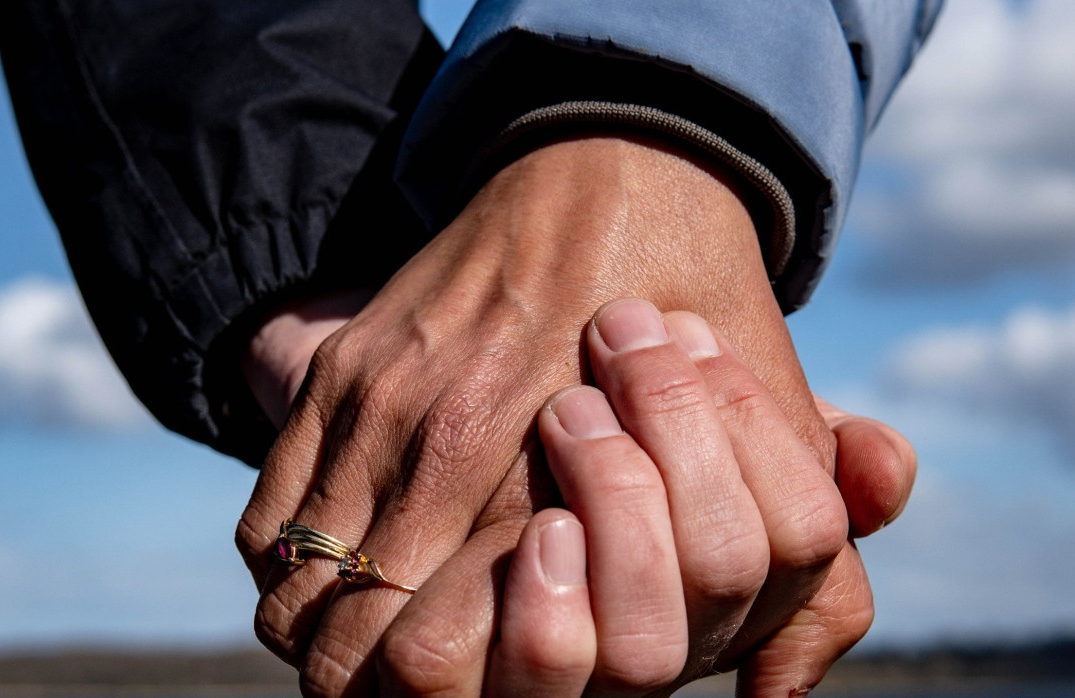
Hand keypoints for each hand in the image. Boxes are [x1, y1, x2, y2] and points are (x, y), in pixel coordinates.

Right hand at [235, 137, 845, 694]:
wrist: (612, 165)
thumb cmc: (695, 309)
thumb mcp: (770, 444)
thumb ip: (805, 577)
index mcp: (557, 480)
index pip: (433, 662)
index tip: (464, 697)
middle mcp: (448, 448)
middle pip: (349, 646)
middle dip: (370, 688)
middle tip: (402, 694)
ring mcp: (381, 407)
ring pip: (296, 593)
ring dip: (323, 636)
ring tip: (363, 650)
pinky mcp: (344, 373)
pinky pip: (268, 518)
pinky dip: (284, 567)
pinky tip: (331, 575)